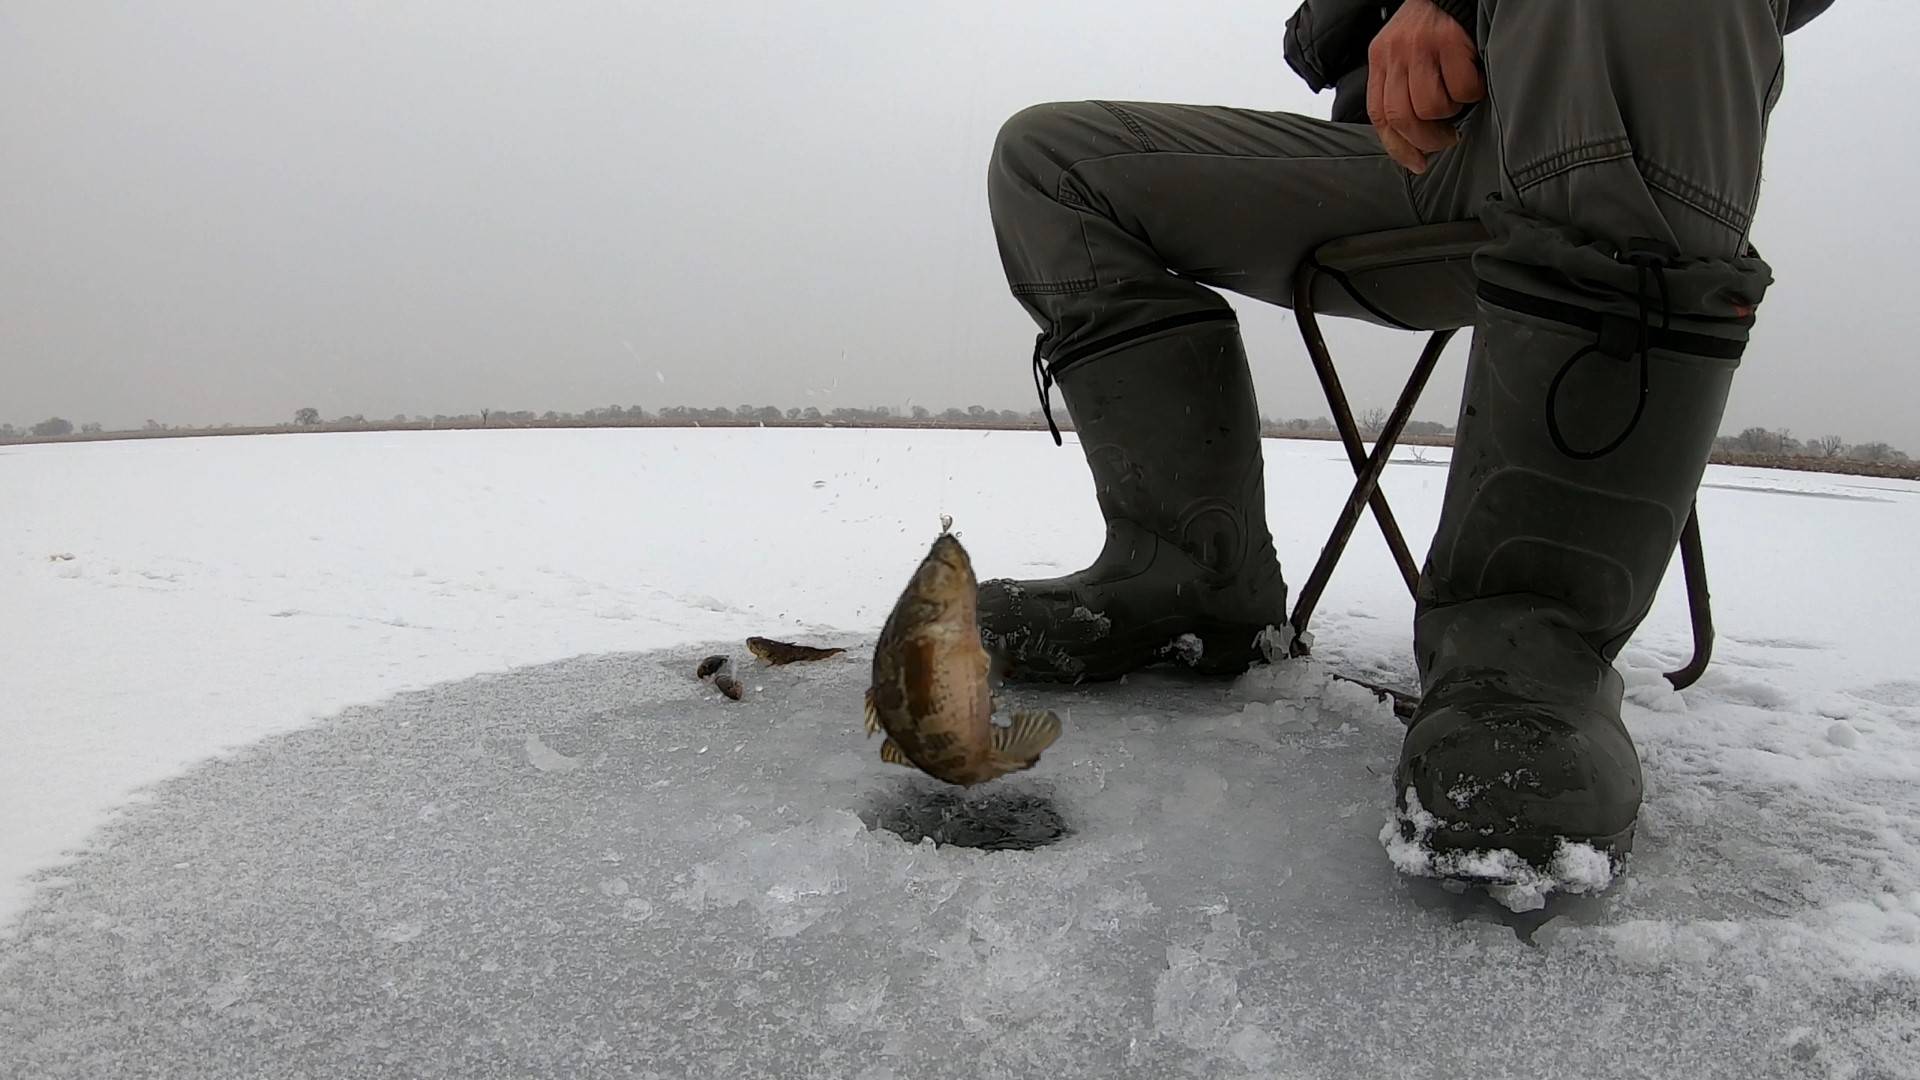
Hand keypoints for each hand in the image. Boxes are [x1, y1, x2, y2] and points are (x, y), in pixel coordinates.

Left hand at [1366, 0, 1484, 173]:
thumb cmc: (1434, 26)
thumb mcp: (1404, 54)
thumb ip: (1401, 88)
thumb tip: (1414, 142)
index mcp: (1380, 59)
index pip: (1378, 114)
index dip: (1396, 146)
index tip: (1416, 163)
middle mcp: (1394, 53)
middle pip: (1401, 117)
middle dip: (1426, 139)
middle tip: (1446, 139)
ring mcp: (1420, 46)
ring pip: (1430, 106)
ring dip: (1450, 113)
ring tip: (1459, 100)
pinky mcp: (1449, 40)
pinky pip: (1461, 88)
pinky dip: (1472, 93)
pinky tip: (1474, 80)